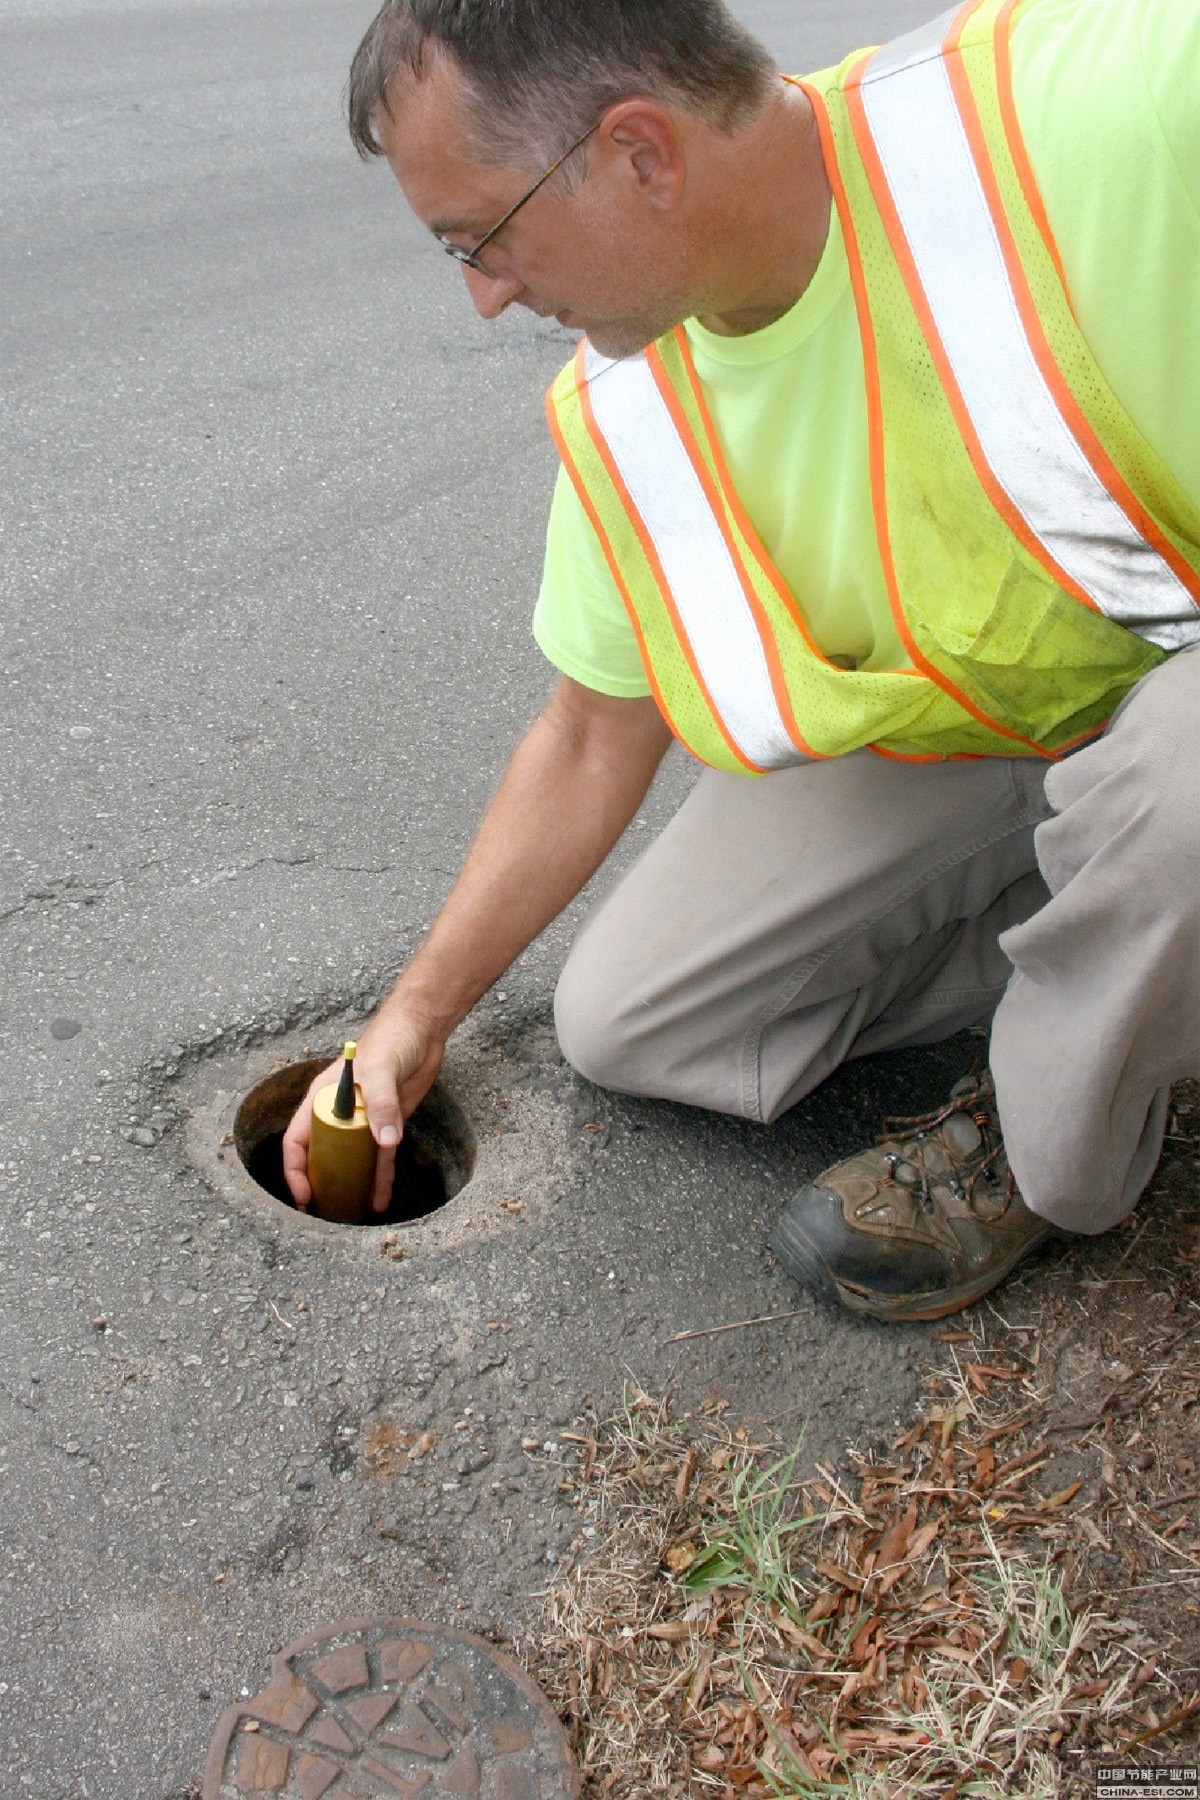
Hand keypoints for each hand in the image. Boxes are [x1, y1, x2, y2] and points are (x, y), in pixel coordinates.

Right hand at [282, 1003, 443, 1214]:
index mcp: (323, 1098)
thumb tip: (386, 1142)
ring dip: (350, 1185)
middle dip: (321, 1184)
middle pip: (321, 1156)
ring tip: (349, 1214)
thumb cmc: (392, 1039)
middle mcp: (339, 1113)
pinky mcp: (387, 1124)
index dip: (296, 1169)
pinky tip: (380, 1199)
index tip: (304, 1194)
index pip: (297, 1140)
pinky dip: (379, 1178)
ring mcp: (363, 1120)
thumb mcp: (381, 1069)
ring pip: (351, 1161)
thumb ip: (381, 1102)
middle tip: (325, 1212)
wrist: (422, 1030)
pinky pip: (380, 1158)